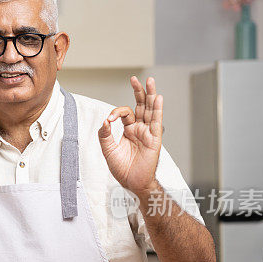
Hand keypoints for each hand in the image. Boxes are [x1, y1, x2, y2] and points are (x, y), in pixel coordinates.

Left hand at [98, 76, 162, 196]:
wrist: (132, 183)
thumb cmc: (122, 169)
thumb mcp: (108, 150)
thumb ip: (104, 135)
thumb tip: (105, 121)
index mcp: (129, 130)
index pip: (124, 113)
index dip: (116, 113)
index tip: (109, 120)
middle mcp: (139, 129)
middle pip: (141, 106)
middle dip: (138, 92)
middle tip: (134, 78)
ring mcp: (148, 133)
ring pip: (150, 110)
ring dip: (150, 95)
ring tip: (150, 81)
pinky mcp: (155, 139)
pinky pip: (156, 122)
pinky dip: (157, 110)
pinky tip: (158, 98)